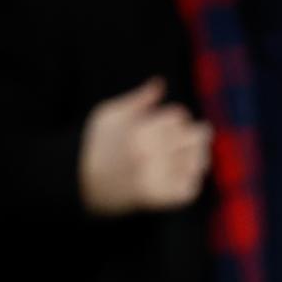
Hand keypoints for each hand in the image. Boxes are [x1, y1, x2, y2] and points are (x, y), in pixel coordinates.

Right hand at [78, 77, 212, 216]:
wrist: (80, 182)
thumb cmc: (95, 145)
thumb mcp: (110, 115)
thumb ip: (140, 99)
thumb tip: (161, 82)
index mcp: (140, 130)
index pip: (179, 117)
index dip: (180, 117)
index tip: (176, 122)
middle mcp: (151, 154)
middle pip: (194, 137)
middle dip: (196, 134)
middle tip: (201, 134)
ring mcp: (157, 178)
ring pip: (197, 162)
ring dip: (199, 156)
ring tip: (196, 153)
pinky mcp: (160, 199)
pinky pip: (190, 189)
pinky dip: (192, 180)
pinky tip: (186, 174)